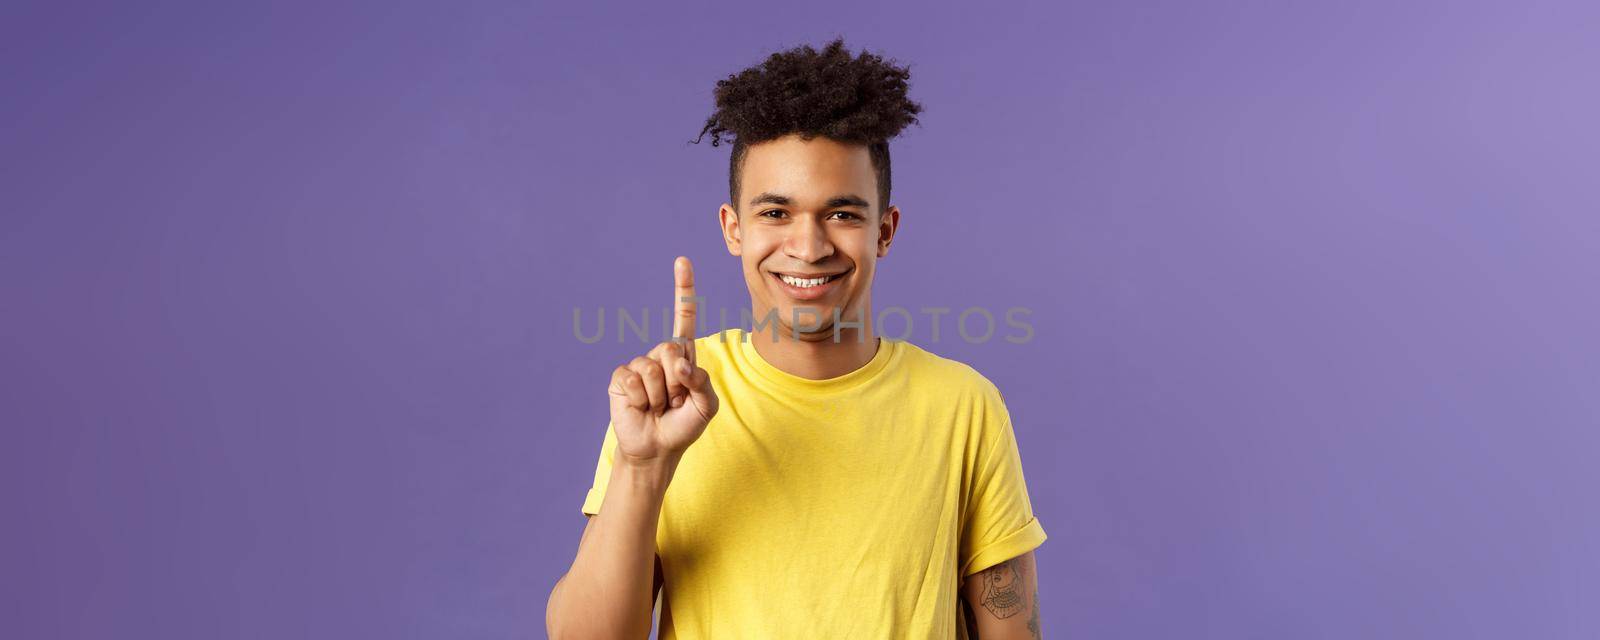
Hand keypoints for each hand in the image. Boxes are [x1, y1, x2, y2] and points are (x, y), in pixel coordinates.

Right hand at [606, 256, 718, 463]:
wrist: (657, 450)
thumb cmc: (684, 426)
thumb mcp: (706, 407)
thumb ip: (701, 383)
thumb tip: (680, 364)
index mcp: (683, 356)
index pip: (684, 317)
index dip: (683, 290)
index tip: (682, 261)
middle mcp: (660, 356)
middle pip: (671, 349)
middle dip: (677, 381)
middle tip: (674, 401)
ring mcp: (638, 366)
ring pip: (653, 368)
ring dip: (660, 395)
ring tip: (658, 407)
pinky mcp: (621, 379)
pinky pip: (633, 379)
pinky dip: (642, 399)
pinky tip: (641, 408)